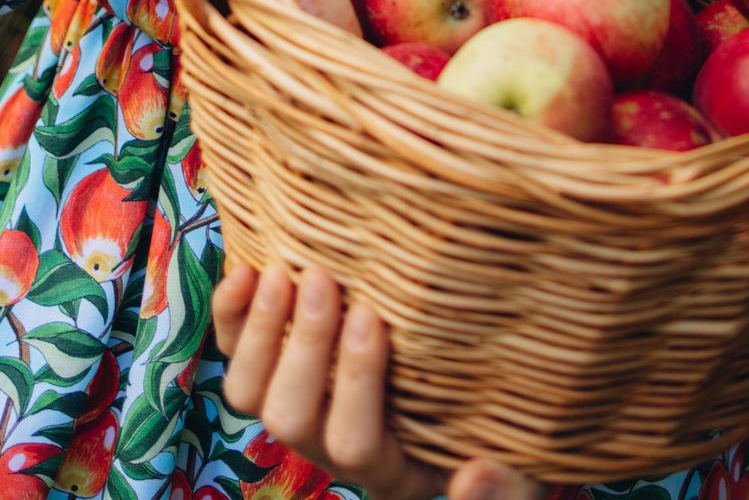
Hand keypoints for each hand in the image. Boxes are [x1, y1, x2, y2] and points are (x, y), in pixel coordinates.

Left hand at [213, 262, 544, 499]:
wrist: (453, 380)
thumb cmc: (488, 418)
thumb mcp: (517, 460)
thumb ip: (506, 485)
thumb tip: (477, 475)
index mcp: (389, 466)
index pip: (356, 444)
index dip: (355, 383)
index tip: (373, 318)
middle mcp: (330, 444)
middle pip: (292, 416)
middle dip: (305, 346)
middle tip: (323, 280)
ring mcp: (297, 408)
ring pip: (252, 392)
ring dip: (263, 330)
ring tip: (287, 271)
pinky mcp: (270, 371)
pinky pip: (233, 355)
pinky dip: (231, 316)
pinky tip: (247, 271)